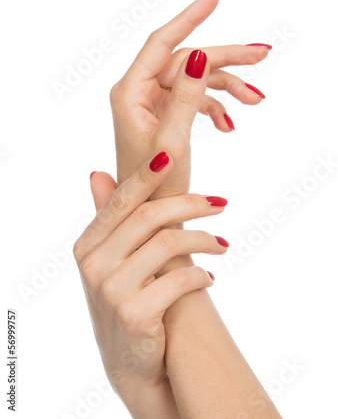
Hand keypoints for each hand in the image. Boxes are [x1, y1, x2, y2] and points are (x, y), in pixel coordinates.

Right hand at [73, 152, 227, 414]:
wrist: (130, 364)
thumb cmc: (126, 303)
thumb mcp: (111, 262)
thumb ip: (108, 219)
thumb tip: (96, 173)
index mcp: (87, 244)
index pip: (122, 199)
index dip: (148, 174)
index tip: (173, 153)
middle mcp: (92, 263)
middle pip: (150, 215)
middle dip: (192, 204)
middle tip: (222, 204)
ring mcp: (110, 289)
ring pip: (169, 242)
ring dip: (205, 240)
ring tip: (223, 245)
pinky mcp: (133, 313)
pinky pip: (180, 278)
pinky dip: (202, 275)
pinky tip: (210, 278)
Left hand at [110, 0, 270, 198]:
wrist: (151, 215)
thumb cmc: (154, 186)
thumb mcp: (173, 140)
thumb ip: (185, 96)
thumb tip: (201, 54)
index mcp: (130, 93)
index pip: (162, 43)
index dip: (190, 17)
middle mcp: (139, 92)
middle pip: (188, 61)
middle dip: (225, 59)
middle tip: (262, 53)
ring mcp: (153, 103)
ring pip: (196, 79)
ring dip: (227, 87)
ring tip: (255, 101)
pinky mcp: (165, 114)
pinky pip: (195, 99)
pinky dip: (215, 108)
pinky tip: (229, 125)